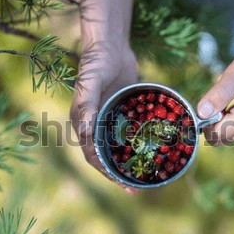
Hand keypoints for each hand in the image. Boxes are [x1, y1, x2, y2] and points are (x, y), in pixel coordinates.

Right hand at [70, 41, 138, 192]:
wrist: (110, 45)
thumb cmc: (96, 62)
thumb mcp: (91, 83)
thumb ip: (87, 106)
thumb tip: (84, 133)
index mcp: (82, 122)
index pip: (92, 155)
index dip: (105, 171)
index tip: (121, 183)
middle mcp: (94, 125)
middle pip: (105, 156)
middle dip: (118, 174)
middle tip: (136, 188)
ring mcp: (109, 119)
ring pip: (118, 148)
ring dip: (129, 162)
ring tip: (144, 176)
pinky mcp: (121, 112)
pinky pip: (128, 133)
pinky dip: (137, 144)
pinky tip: (151, 151)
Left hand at [197, 42, 233, 144]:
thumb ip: (219, 94)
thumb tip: (201, 113)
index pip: (218, 133)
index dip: (205, 121)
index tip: (206, 103)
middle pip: (221, 138)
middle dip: (211, 122)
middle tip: (215, 99)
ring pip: (226, 137)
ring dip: (219, 122)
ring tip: (227, 99)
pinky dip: (227, 121)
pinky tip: (232, 104)